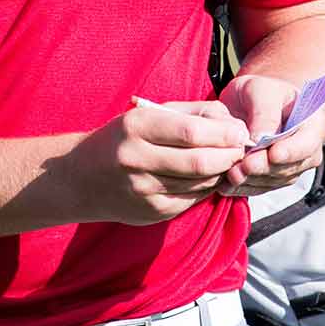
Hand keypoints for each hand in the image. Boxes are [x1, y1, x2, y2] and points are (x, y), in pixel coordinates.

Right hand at [66, 100, 250, 224]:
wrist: (82, 178)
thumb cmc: (123, 138)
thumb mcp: (148, 115)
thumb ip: (192, 113)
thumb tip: (233, 123)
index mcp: (136, 127)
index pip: (190, 132)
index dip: (223, 133)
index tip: (240, 131)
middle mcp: (136, 160)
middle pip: (199, 162)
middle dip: (229, 155)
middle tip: (242, 149)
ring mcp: (143, 190)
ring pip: (199, 183)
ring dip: (221, 172)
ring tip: (228, 161)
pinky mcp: (152, 212)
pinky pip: (192, 199)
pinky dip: (207, 187)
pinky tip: (209, 177)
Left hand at [215, 74, 324, 196]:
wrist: (253, 104)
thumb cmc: (261, 93)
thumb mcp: (261, 90)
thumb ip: (264, 111)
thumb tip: (261, 138)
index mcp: (313, 123)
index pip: (307, 143)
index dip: (291, 151)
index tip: (273, 153)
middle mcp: (307, 150)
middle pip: (290, 166)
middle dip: (265, 168)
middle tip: (244, 166)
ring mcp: (292, 167)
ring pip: (275, 180)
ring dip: (253, 180)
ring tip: (232, 175)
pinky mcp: (274, 178)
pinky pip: (261, 188)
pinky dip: (244, 187)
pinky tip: (227, 185)